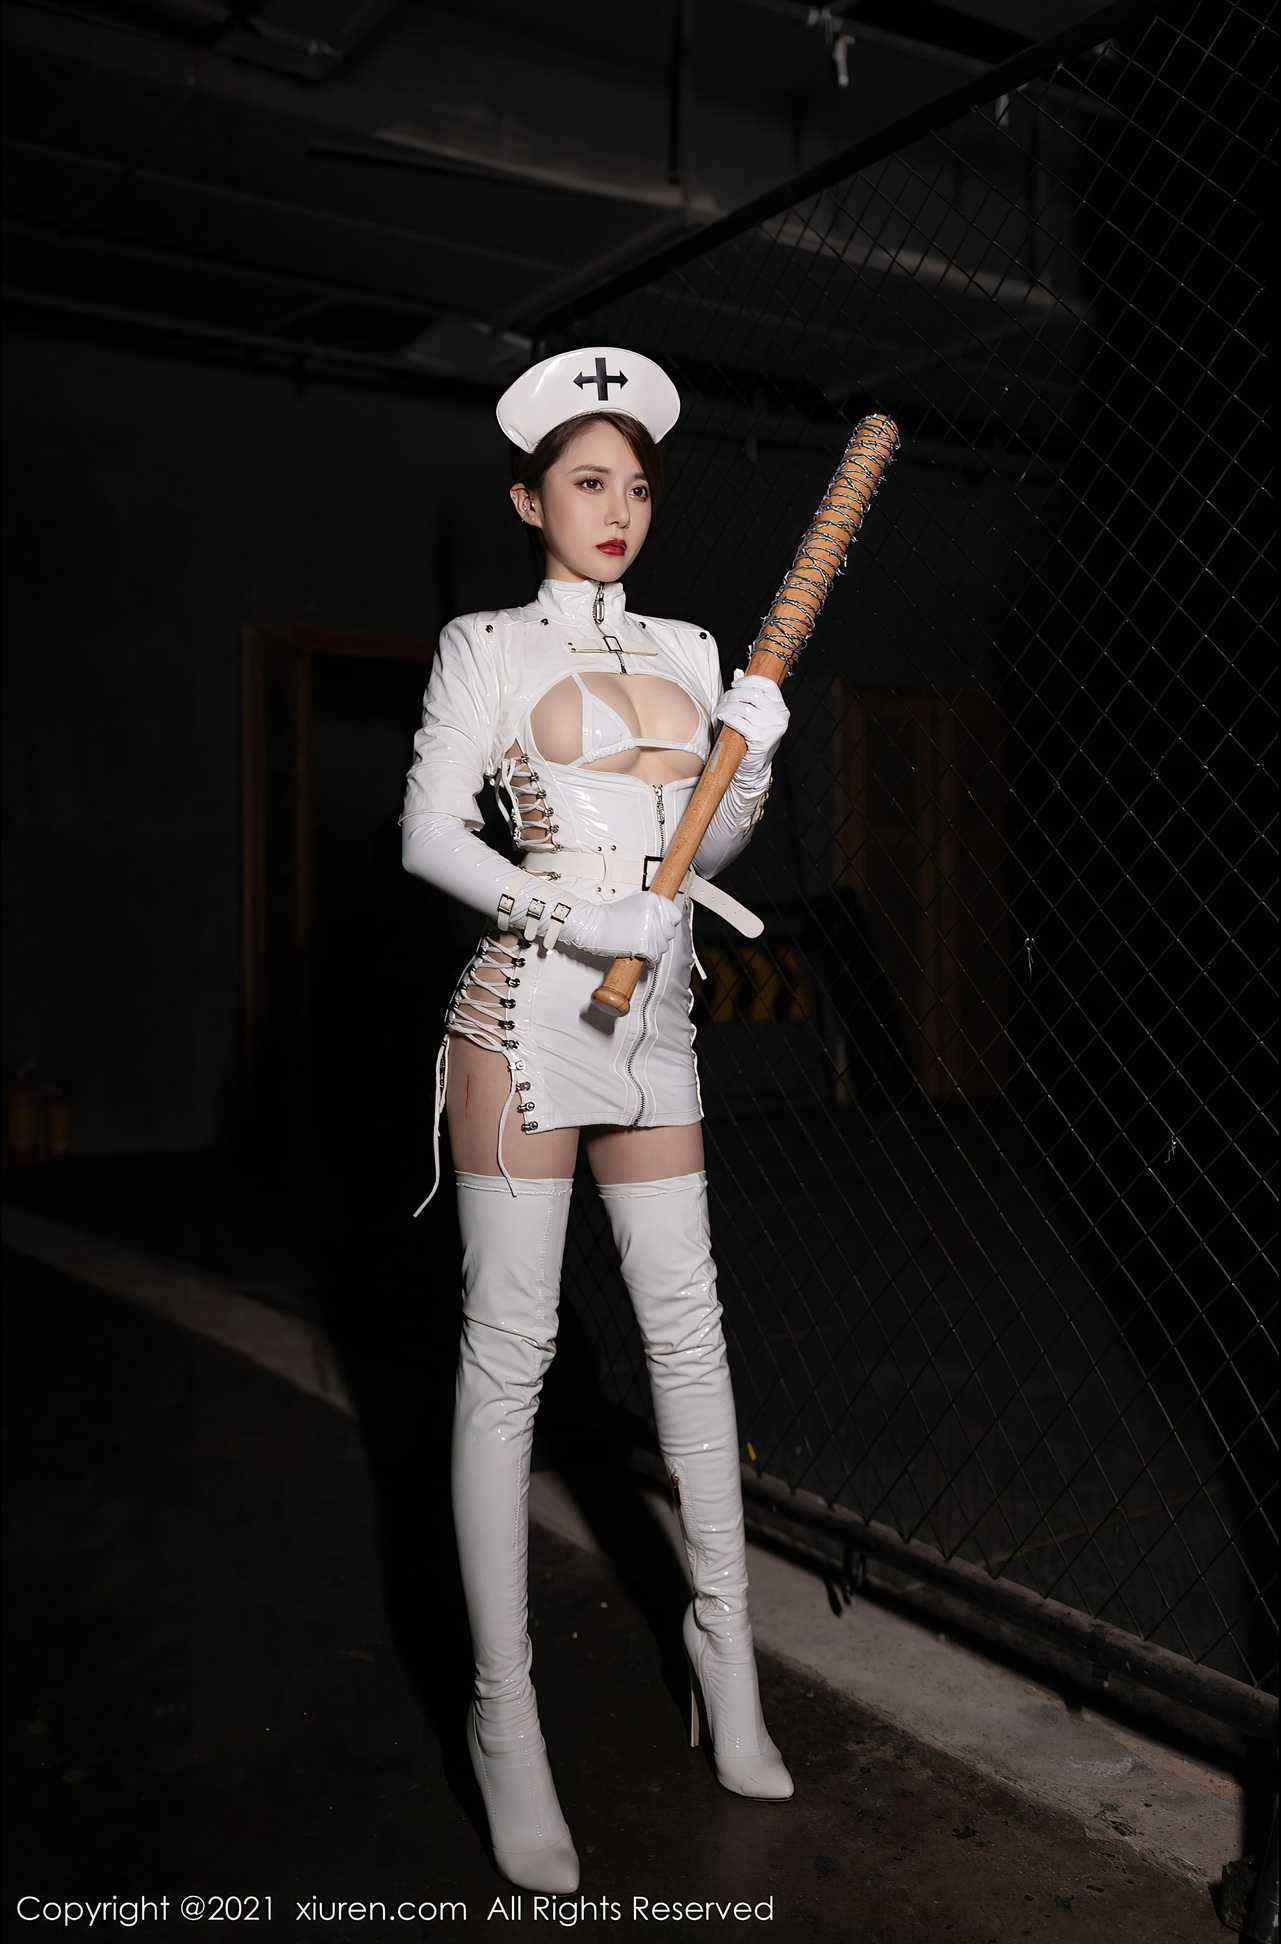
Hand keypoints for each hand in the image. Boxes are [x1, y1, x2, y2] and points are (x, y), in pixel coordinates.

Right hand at [559, 889, 683, 962]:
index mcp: (652, 900)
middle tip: (650, 938)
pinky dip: (650, 959)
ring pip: (663, 945)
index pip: (675, 915)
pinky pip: (655, 956)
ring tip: (645, 946)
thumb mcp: (634, 903)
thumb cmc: (609, 916)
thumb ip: (651, 910)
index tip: (663, 927)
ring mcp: (649, 929)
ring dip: (655, 949)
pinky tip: (644, 955)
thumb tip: (662, 920)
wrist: (594, 925)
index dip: (668, 924)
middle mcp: (653, 913)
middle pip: (669, 932)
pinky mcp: (644, 944)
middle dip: (661, 937)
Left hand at [713, 671, 789, 776]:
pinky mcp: (760, 739)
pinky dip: (726, 716)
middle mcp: (780, 716)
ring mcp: (771, 728)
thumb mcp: (756, 713)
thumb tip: (738, 671)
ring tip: (720, 710)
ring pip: (743, 708)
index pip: (768, 685)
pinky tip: (721, 717)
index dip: (749, 680)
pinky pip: (738, 721)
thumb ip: (749, 692)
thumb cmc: (753, 736)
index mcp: (781, 708)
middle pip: (752, 695)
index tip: (735, 684)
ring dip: (726, 706)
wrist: (755, 766)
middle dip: (733, 694)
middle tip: (723, 699)